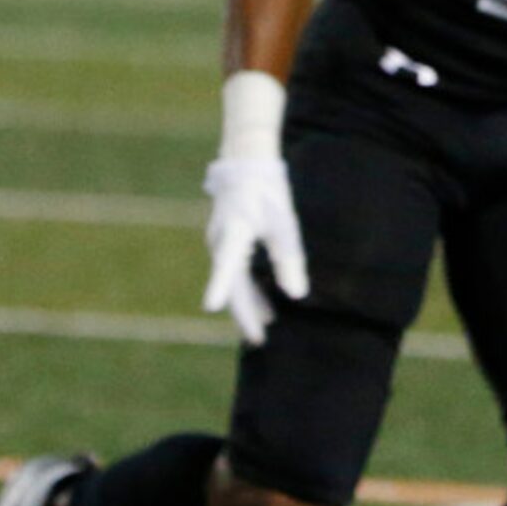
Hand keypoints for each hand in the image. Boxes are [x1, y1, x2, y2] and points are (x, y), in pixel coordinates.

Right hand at [201, 156, 308, 345]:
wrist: (246, 164)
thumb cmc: (269, 192)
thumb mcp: (285, 226)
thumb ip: (289, 260)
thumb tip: (297, 296)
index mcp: (234, 233)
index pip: (226, 265)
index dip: (219, 286)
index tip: (209, 307)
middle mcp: (221, 242)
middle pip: (231, 285)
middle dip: (244, 314)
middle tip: (258, 341)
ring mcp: (220, 243)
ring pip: (233, 281)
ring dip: (249, 304)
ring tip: (266, 328)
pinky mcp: (226, 243)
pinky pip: (235, 273)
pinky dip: (248, 290)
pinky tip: (265, 305)